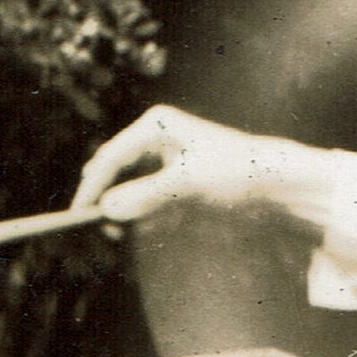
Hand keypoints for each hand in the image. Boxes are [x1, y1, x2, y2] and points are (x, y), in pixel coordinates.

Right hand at [72, 102, 336, 233]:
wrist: (276, 183)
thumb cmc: (236, 172)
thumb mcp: (188, 184)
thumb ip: (146, 195)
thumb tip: (107, 208)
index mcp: (155, 125)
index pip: (111, 156)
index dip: (92, 186)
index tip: (79, 215)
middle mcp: (155, 137)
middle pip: (114, 169)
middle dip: (104, 198)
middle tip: (98, 228)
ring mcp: (163, 158)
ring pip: (127, 185)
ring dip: (121, 208)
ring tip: (119, 231)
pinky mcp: (173, 179)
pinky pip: (144, 196)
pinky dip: (139, 212)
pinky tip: (144, 226)